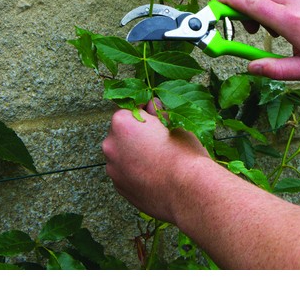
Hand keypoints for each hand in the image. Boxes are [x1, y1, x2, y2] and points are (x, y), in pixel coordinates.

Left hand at [101, 101, 209, 222]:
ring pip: (122, 153)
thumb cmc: (184, 154)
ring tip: (159, 161)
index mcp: (122, 123)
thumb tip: (152, 107)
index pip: (128, 106)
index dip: (145, 109)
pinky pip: (125, 172)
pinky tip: (155, 175)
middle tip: (160, 140)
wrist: (188, 193)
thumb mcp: (175, 124)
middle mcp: (111, 144)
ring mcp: (113, 168)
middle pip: (122, 132)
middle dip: (137, 133)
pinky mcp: (119, 188)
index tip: (156, 116)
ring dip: (135, 153)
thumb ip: (157, 113)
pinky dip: (136, 171)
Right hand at [220, 0, 299, 79]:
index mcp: (290, 20)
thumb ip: (274, 70)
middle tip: (252, 29)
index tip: (217, 9)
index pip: (249, 3)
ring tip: (275, 28)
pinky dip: (276, 1)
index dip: (227, 4)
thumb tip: (250, 67)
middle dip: (243, 6)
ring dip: (261, 4)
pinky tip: (290, 20)